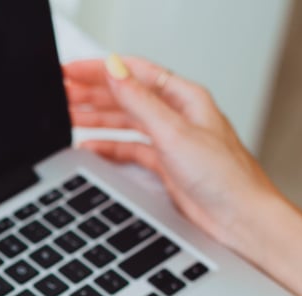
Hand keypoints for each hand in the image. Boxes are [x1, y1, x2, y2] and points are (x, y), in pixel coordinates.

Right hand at [64, 56, 283, 262]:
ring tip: (67, 115)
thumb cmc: (225, 177)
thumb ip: (140, 101)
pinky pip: (130, 150)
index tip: (71, 71)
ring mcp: (170, 141)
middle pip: (126, 96)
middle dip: (92, 93)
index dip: (100, 69)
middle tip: (61, 93)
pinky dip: (108, 148)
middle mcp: (177, 116)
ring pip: (125, 122)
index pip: (134, 73)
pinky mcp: (166, 166)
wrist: (240, 219)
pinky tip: (89, 147)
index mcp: (184, 98)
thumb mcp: (174, 133)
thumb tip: (115, 70)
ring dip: (96, 118)